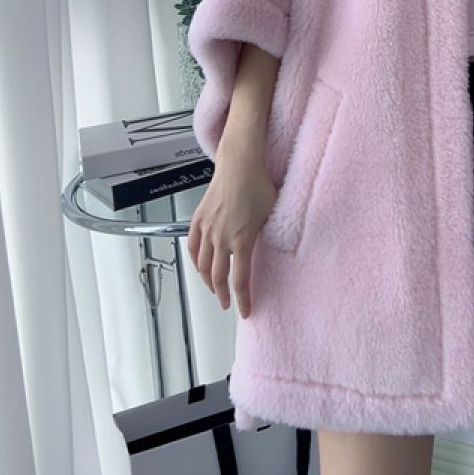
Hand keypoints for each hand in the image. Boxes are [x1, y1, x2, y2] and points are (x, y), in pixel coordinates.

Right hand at [185, 137, 279, 318]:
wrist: (240, 163)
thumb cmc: (259, 185)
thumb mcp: (274, 214)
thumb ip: (274, 235)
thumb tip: (281, 249)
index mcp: (243, 240)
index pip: (240, 281)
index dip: (243, 300)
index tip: (245, 311)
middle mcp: (222, 238)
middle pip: (218, 278)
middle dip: (223, 296)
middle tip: (228, 304)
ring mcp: (207, 229)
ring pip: (203, 266)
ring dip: (208, 281)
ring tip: (215, 289)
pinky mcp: (198, 219)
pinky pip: (192, 247)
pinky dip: (195, 261)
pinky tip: (200, 267)